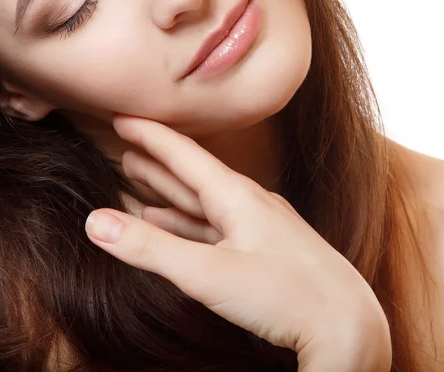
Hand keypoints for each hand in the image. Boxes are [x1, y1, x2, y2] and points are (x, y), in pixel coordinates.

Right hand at [85, 114, 391, 370]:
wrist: (348, 325)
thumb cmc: (285, 295)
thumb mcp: (208, 273)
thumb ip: (150, 248)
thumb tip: (95, 222)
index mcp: (235, 195)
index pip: (182, 153)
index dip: (149, 134)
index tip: (122, 118)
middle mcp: (247, 203)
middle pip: (190, 173)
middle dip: (155, 160)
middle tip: (124, 147)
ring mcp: (256, 226)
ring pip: (201, 200)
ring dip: (168, 191)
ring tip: (139, 180)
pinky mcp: (261, 250)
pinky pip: (214, 227)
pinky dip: (187, 222)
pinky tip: (173, 223)